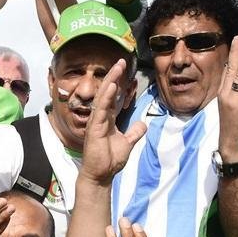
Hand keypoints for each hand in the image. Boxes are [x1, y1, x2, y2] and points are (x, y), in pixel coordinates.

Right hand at [80, 59, 145, 184]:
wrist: (101, 175)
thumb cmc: (110, 160)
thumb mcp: (128, 143)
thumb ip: (134, 132)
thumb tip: (143, 123)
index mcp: (107, 119)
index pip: (112, 97)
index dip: (118, 82)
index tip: (124, 69)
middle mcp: (100, 118)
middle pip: (107, 92)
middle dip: (114, 76)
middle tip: (121, 61)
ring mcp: (96, 122)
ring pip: (103, 97)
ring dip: (110, 81)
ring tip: (117, 67)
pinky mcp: (94, 129)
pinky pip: (100, 109)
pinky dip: (106, 97)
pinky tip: (112, 86)